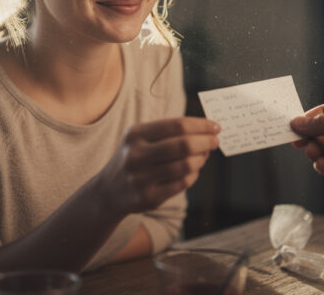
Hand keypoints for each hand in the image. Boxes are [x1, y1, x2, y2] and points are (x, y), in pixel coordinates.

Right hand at [95, 117, 219, 215]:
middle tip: (215, 141)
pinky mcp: (149, 197)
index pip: (177, 125)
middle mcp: (136, 155)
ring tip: (204, 156)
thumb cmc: (134, 158)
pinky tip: (193, 170)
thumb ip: (169, 132)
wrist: (108, 191)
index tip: (215, 126)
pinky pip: (182, 183)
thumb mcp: (140, 138)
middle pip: (184, 145)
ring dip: (201, 159)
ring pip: (186, 165)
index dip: (201, 125)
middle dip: (206, 142)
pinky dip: (193, 175)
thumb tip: (206, 131)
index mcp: (136, 134)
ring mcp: (141, 178)